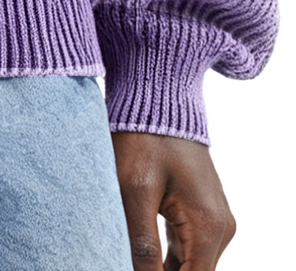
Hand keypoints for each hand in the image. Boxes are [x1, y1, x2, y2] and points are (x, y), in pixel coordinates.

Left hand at [111, 130, 235, 269]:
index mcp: (208, 225)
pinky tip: (143, 254)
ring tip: (133, 258)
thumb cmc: (144, 138)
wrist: (158, 98)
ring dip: (164, 268)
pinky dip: (168, 255)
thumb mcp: (135, 191)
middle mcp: (220, 227)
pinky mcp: (203, 211)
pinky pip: (188, 246)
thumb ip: (142, 244)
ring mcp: (215, 219)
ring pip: (190, 264)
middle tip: (131, 262)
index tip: (135, 270)